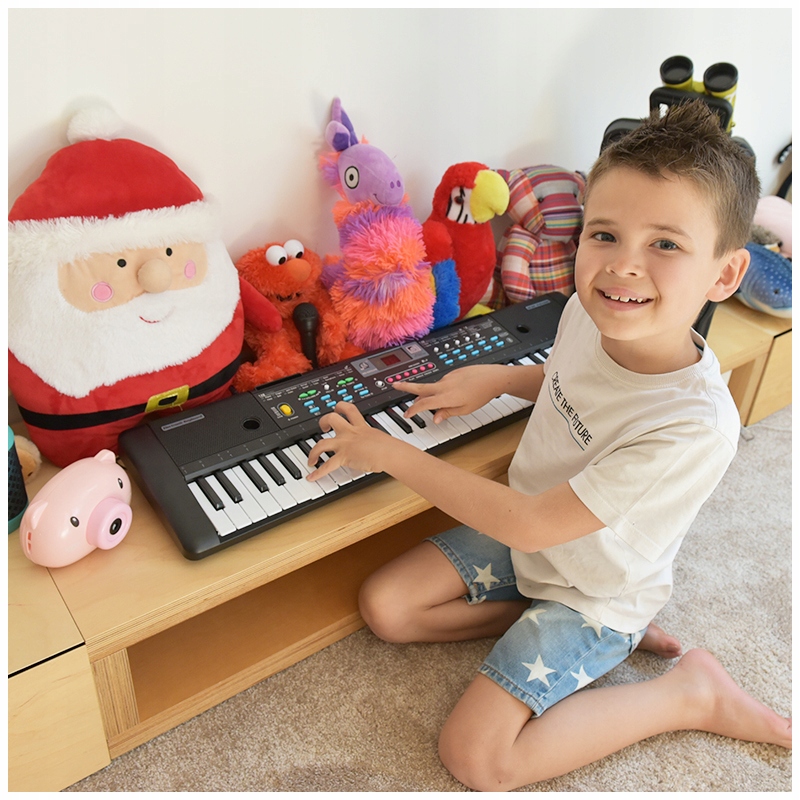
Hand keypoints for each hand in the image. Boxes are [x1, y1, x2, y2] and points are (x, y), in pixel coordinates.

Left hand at [306, 401, 390, 480]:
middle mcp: (351, 433)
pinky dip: (318, 473)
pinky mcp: (344, 456)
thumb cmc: (390, 447)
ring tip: (312, 457)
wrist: (389, 453)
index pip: (350, 410)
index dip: (342, 407)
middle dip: (323, 421)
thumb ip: (375, 441)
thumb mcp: (381, 438)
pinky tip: (312, 477)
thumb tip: (377, 447)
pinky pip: (327, 466)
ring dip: (313, 450)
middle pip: (332, 418)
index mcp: (361, 426)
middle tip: (323, 427)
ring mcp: (345, 444)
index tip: (338, 410)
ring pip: (322, 442)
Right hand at [393, 364, 509, 423]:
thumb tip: (435, 418)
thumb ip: (448, 413)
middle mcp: (444, 385)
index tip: (407, 414)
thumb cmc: (482, 394)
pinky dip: (440, 389)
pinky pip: (442, 383)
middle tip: (394, 384)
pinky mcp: (453, 373)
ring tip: (429, 401)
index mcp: (446, 396)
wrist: (493, 377)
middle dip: (405, 386)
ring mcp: (448, 377)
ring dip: (427, 393)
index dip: (413, 410)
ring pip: (432, 387)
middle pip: (420, 387)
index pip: (424, 403)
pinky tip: (450, 393)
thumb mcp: (465, 409)